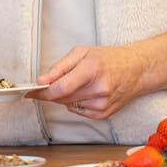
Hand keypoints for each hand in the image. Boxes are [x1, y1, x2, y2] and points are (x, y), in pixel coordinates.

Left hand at [32, 44, 147, 119]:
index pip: (60, 88)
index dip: (42, 92)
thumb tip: (41, 81)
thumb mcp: (82, 52)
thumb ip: (59, 67)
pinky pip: (79, 111)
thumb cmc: (109, 58)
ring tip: (77, 83)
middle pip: (62, 98)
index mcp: (92, 69)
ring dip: (65, 97)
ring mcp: (102, 104)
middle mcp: (98, 89)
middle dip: (51, 93)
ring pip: (69, 105)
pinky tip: (86, 92)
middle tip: (50, 84)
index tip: (30, 92)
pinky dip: (76, 103)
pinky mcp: (104, 114)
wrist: (136, 69)